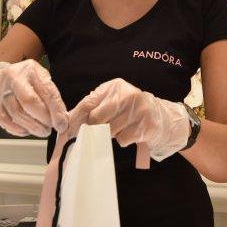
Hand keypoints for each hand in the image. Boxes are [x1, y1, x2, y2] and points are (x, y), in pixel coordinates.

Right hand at [0, 60, 68, 136]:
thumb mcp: (40, 80)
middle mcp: (13, 76)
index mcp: (31, 69)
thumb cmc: (22, 79)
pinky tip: (25, 130)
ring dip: (32, 127)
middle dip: (43, 120)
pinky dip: (17, 129)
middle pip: (29, 102)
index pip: (47, 92)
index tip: (62, 124)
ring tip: (40, 130)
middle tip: (49, 129)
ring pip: (17, 113)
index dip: (56, 112)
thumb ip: (51, 97)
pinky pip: (4, 120)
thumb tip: (62, 119)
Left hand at [71, 78, 189, 161]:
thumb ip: (90, 108)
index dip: (75, 119)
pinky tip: (130, 132)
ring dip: (110, 134)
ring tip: (120, 127)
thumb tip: (66, 122)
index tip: (67, 131)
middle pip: (97, 119)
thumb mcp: (111, 101)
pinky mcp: (146, 126)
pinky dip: (123, 139)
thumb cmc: (129, 110)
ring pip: (109, 131)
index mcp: (115, 86)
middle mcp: (128, 95)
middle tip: (96, 132)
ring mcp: (139, 111)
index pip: (88, 103)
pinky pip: (122, 140)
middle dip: (93, 129)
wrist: (160, 116)